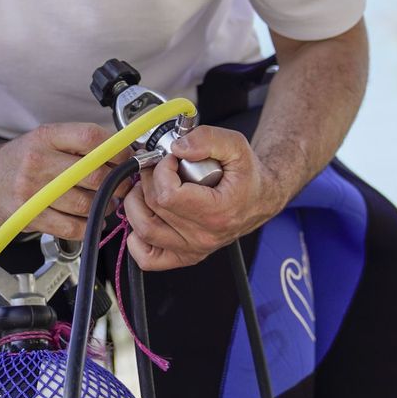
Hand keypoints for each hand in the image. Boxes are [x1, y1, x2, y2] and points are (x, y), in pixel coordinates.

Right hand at [0, 123, 129, 238]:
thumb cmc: (21, 159)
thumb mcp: (45, 138)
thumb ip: (79, 143)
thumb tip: (122, 153)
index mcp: (45, 137)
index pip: (90, 138)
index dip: (117, 150)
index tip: (127, 159)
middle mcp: (37, 162)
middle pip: (93, 174)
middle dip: (116, 183)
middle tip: (121, 185)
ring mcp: (32, 192)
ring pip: (86, 204)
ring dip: (104, 206)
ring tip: (106, 203)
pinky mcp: (30, 217)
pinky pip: (71, 228)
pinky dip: (88, 226)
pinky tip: (90, 219)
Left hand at [122, 126, 283, 269]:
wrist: (260, 198)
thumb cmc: (247, 176)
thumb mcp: (236, 146)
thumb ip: (208, 139)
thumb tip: (178, 148)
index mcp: (217, 213)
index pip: (168, 195)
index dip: (162, 171)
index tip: (170, 159)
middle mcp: (203, 236)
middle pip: (153, 208)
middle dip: (150, 179)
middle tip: (161, 168)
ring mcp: (192, 249)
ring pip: (144, 231)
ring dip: (137, 204)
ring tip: (151, 187)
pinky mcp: (185, 256)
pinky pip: (147, 258)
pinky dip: (137, 238)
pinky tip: (148, 216)